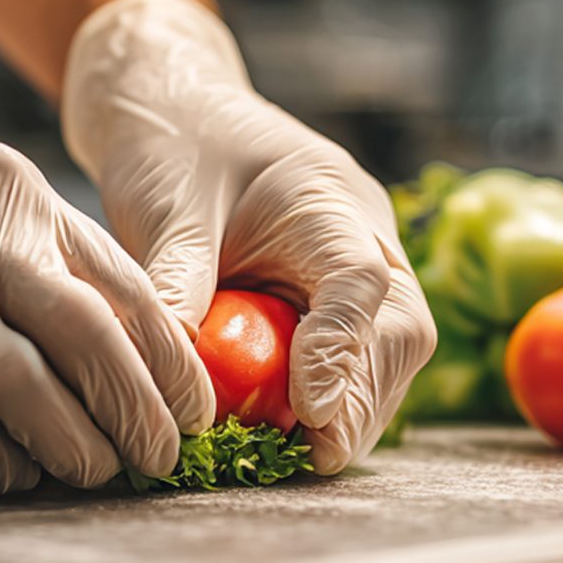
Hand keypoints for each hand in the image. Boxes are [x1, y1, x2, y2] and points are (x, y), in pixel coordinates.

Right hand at [0, 35, 212, 491]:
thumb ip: (40, 252)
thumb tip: (117, 347)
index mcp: (23, 198)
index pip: (126, 288)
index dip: (172, 361)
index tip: (197, 411)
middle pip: (93, 342)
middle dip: (139, 413)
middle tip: (161, 460)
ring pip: (29, 391)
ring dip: (73, 447)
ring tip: (96, 474)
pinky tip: (17, 473)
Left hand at [62, 0, 438, 472]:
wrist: (178, 103)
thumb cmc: (172, 144)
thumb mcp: (163, 210)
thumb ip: (176, 286)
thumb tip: (175, 375)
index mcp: (326, 199)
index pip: (358, 284)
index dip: (341, 353)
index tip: (310, 413)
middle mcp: (365, 235)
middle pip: (399, 331)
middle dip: (361, 401)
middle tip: (313, 458)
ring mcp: (365, 266)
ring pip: (390, 354)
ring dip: (352, 410)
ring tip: (298, 456)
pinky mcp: (341, 296)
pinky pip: (359, 357)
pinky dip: (332, 398)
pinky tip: (292, 431)